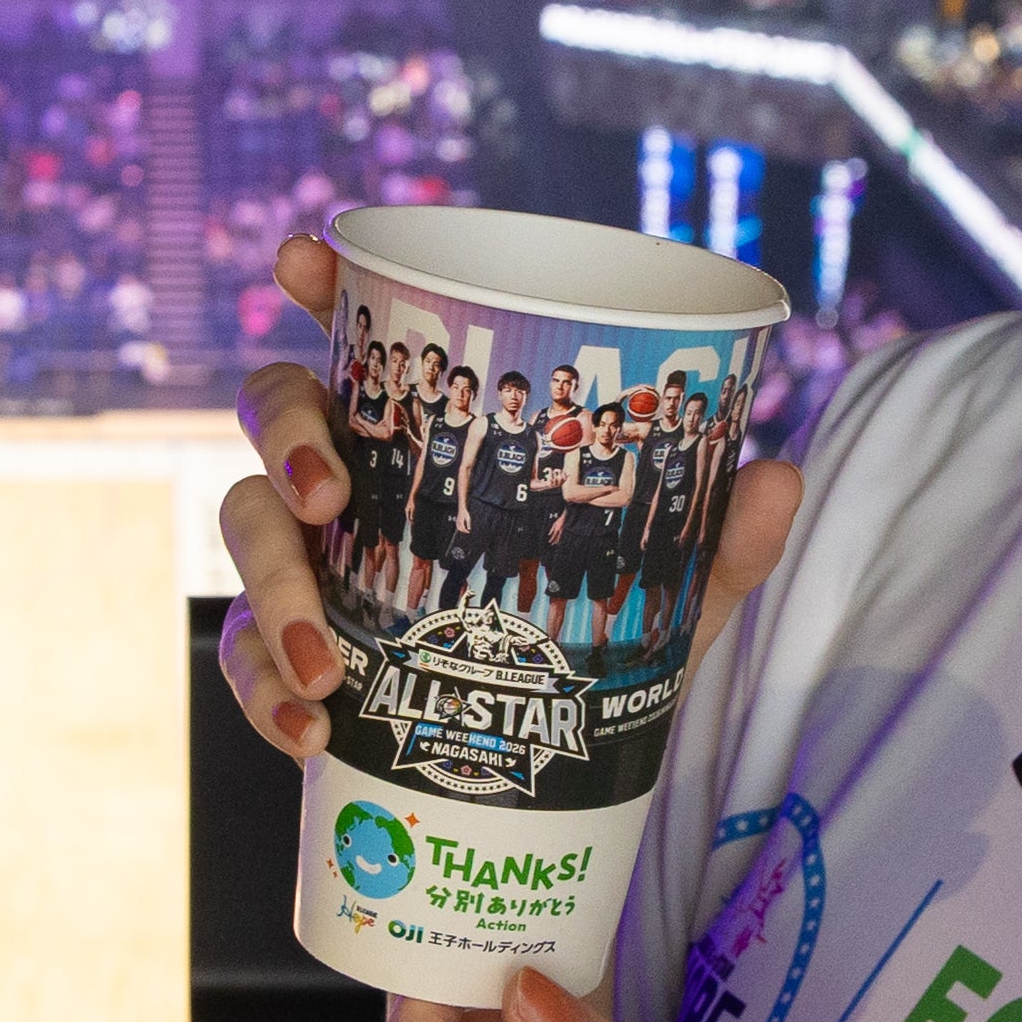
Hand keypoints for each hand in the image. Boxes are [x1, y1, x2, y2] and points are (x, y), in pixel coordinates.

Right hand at [217, 233, 805, 765]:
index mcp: (432, 425)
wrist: (550, 763)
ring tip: (327, 663)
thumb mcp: (672, 592)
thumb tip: (779, 477)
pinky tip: (309, 730)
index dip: (319, 280)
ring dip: (274, 588)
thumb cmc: (596, 639)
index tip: (302, 258)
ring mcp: (308, 556)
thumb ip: (720, 538)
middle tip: (328, 497)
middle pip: (276, 406)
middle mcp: (350, 471)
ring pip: (243, 526)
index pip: (361, 328)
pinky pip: (242, 657)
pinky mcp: (287, 650)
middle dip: (286, 440)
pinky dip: (264, 694)